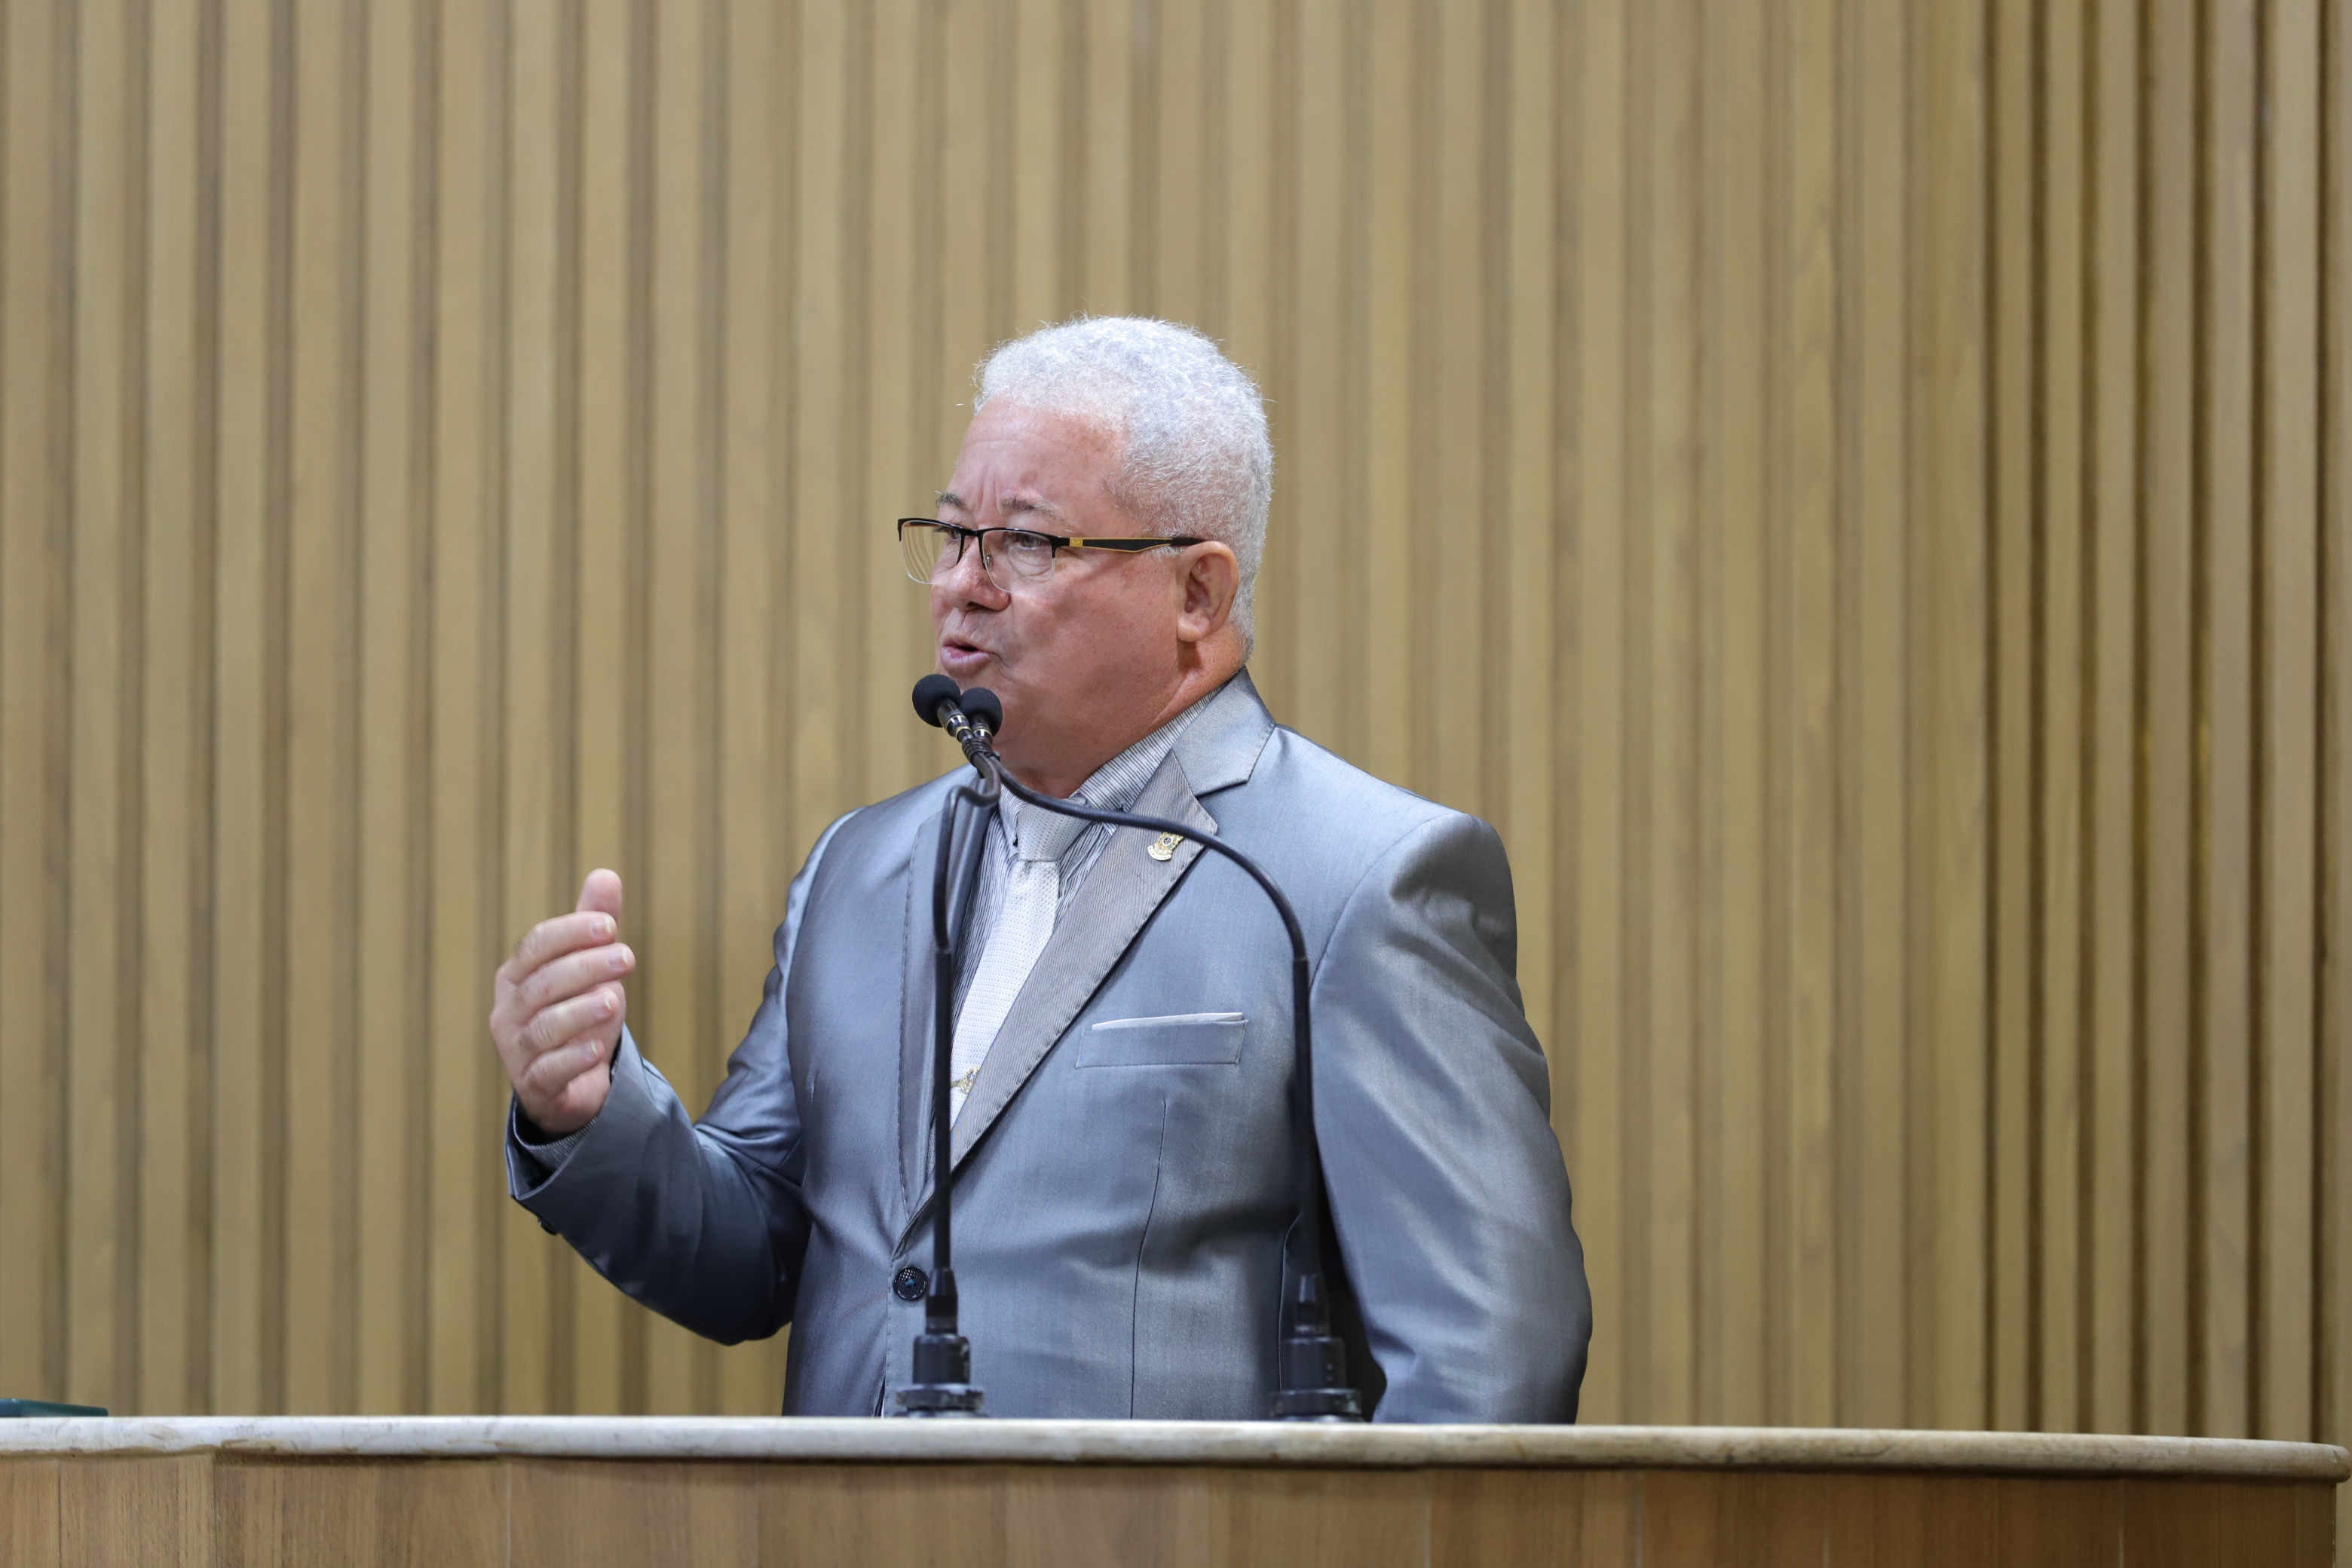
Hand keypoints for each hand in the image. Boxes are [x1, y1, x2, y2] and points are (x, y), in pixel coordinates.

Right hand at [490, 869, 634, 1136]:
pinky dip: (572, 1058)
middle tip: (627, 957)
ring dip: (580, 1011)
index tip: (610, 924)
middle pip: (542, 984)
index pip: (536, 946)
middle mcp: (509, 1011)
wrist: (568, 1083)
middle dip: (585, 967)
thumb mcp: (588, 968)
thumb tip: (606, 874)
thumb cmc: (576, 1014)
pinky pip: (548, 1071)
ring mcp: (517, 1051)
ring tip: (615, 1000)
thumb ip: (592, 925)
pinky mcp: (535, 1085)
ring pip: (543, 1028)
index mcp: (517, 976)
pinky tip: (597, 1048)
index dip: (571, 932)